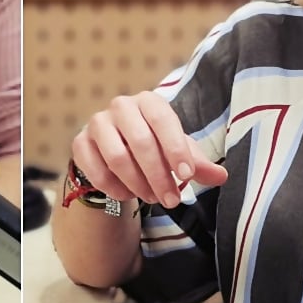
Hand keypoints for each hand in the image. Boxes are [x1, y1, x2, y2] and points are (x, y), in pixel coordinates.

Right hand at [72, 91, 227, 208]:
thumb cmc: (154, 147)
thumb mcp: (178, 153)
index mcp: (149, 101)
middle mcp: (121, 106)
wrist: (115, 151)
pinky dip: (115, 188)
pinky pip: (97, 171)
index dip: (175, 148)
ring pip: (117, 158)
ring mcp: (97, 124)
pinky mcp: (80, 143)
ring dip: (138, 184)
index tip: (187, 176)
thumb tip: (221, 176)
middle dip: (158, 175)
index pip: (162, 120)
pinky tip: (128, 195)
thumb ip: (198, 164)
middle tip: (171, 200)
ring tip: (151, 198)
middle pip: (140, 141)